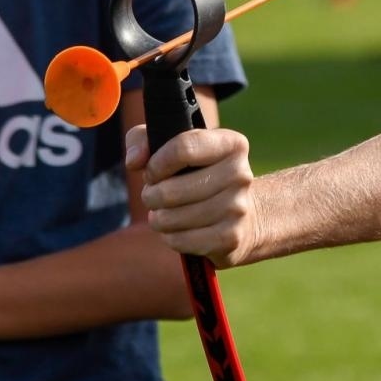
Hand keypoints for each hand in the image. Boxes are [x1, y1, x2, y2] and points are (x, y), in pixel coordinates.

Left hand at [125, 124, 259, 267]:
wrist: (246, 214)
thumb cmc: (201, 174)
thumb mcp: (175, 146)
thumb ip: (143, 140)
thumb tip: (134, 161)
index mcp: (232, 144)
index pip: (183, 148)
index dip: (156, 164)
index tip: (152, 172)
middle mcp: (240, 174)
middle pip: (171, 190)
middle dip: (151, 196)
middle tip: (154, 196)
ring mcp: (237, 208)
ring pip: (173, 218)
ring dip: (159, 218)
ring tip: (163, 213)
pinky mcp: (231, 238)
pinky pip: (181, 240)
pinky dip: (170, 237)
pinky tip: (176, 230)